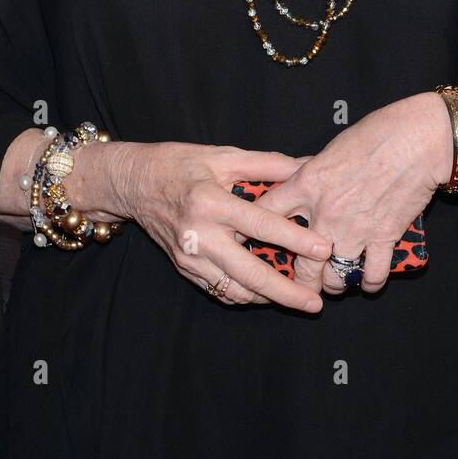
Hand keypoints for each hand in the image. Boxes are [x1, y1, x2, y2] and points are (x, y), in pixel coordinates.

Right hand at [106, 141, 333, 311]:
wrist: (134, 183)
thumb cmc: (180, 164)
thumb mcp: (223, 156)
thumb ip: (267, 164)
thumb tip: (306, 165)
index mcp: (211, 202)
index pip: (260, 225)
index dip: (294, 239)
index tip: (323, 249)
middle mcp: (199, 235)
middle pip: (249, 272)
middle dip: (285, 291)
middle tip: (315, 302)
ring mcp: (189, 257)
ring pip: (235, 290)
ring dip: (267, 298)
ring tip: (297, 298)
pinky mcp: (184, 269)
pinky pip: (220, 290)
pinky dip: (245, 295)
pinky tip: (267, 293)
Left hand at [255, 92, 452, 297]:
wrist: (418, 138)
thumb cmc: (377, 133)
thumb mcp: (332, 147)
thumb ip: (313, 172)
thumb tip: (299, 179)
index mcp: (306, 183)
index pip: (266, 213)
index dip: (253, 229)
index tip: (250, 239)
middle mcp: (325, 212)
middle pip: (300, 263)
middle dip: (299, 278)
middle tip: (300, 280)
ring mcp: (355, 229)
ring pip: (334, 277)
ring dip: (333, 283)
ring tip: (334, 281)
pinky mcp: (384, 237)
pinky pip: (373, 274)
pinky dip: (370, 282)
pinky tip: (368, 282)